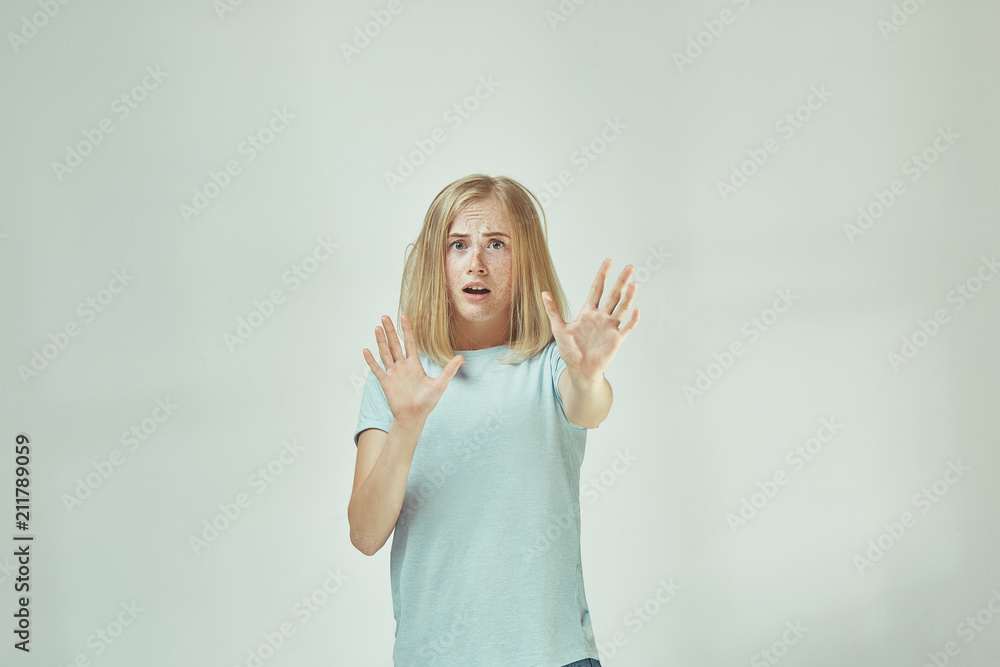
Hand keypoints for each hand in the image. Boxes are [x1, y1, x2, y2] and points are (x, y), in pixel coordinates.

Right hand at [362, 313, 463, 423]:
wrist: (415, 417)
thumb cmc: (427, 402)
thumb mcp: (440, 384)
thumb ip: (449, 370)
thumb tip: (461, 357)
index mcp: (414, 364)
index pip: (409, 342)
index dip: (407, 329)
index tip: (404, 316)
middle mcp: (402, 366)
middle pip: (395, 344)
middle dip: (390, 331)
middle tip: (385, 316)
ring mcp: (393, 373)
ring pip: (385, 353)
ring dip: (381, 341)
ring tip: (377, 327)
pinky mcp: (386, 382)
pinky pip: (377, 369)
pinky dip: (371, 360)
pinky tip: (366, 350)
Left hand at [541, 258, 639, 383]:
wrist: (579, 369)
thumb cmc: (570, 350)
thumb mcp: (559, 328)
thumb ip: (553, 310)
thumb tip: (543, 292)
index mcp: (589, 312)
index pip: (597, 289)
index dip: (602, 275)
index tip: (608, 261)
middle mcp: (602, 317)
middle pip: (613, 295)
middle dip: (621, 281)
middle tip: (629, 267)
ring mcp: (610, 327)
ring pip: (622, 308)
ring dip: (628, 296)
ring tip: (634, 283)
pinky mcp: (616, 339)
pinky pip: (627, 327)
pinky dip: (633, 320)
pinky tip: (637, 310)